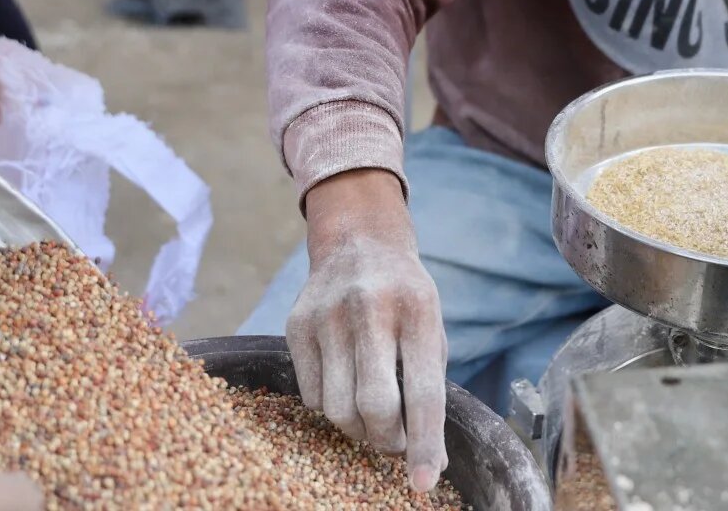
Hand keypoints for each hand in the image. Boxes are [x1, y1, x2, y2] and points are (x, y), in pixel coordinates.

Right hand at [290, 168, 447, 492]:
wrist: (360, 244)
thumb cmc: (407, 299)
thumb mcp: (432, 330)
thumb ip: (430, 390)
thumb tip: (432, 463)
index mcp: (417, 311)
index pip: (422, 392)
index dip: (424, 444)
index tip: (425, 483)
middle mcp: (369, 310)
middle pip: (374, 406)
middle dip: (387, 439)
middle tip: (396, 442)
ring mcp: (327, 317)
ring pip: (336, 410)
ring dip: (358, 430)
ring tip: (373, 419)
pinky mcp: (295, 326)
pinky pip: (311, 397)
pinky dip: (332, 408)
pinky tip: (346, 387)